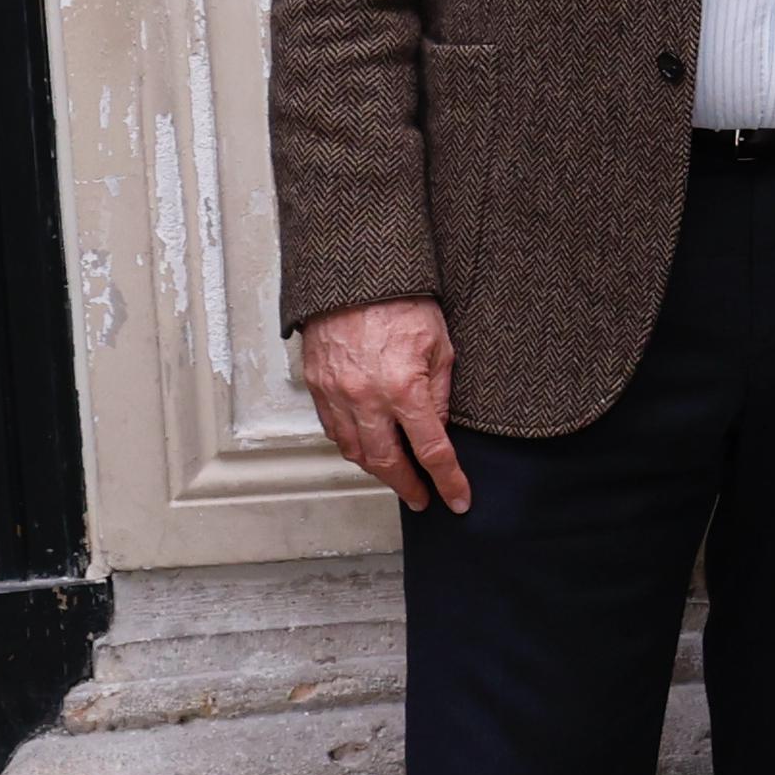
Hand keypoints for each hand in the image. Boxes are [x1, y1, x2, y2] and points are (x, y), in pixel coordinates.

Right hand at [297, 297, 470, 512]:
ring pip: (355, 451)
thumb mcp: (441, 346)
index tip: (458, 499)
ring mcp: (336, 394)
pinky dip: (352, 446)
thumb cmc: (402, 302)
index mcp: (404, 389)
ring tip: (398, 477)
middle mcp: (365, 398)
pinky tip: (368, 448)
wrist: (354, 275)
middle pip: (387, 463)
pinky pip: (333, 429)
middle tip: (423, 498)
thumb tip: (438, 428)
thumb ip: (441, 393)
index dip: (448, 480)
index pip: (431, 451)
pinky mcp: (316, 385)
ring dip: (378, 470)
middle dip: (408, 486)